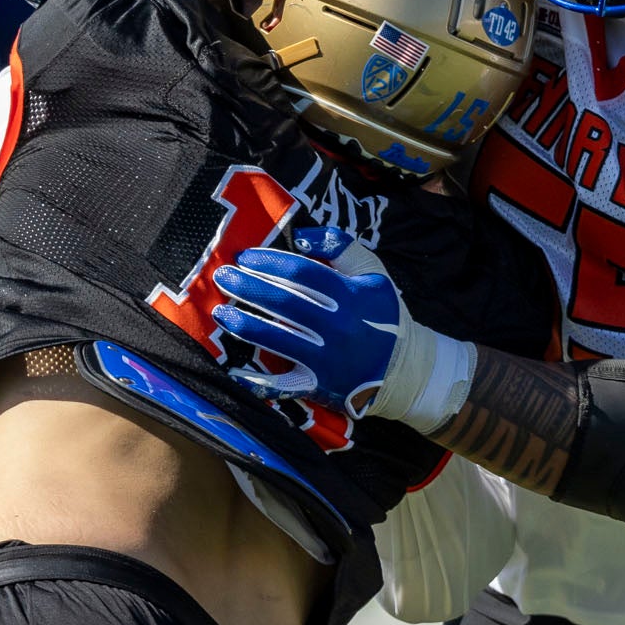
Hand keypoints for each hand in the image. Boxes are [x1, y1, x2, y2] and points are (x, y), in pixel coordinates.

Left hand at [212, 227, 480, 426]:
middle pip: (283, 303)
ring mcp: (326, 360)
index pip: (301, 273)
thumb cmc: (381, 313)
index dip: (269, 262)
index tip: (245, 256)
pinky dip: (257, 382)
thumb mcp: (371, 272)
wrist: (404, 367)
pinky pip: (283, 386)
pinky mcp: (319, 386)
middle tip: (222, 277)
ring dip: (244, 324)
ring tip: (220, 312)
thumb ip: (339, 246)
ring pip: (277, 340)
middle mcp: (337, 328)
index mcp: (350, 296)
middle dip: (247, 287)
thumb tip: (299, 237)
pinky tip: (234, 370)